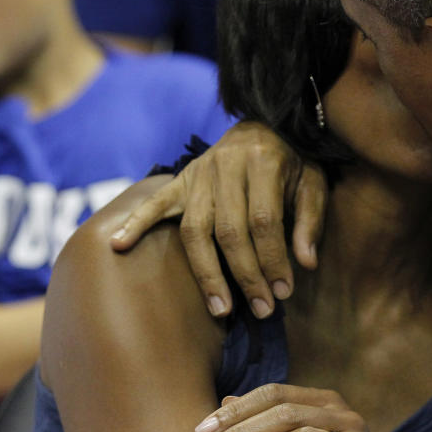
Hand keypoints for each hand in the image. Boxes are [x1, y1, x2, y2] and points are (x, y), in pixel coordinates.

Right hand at [109, 122, 327, 318]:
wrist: (267, 123)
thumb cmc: (293, 160)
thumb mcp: (314, 181)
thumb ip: (310, 220)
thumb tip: (306, 263)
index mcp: (263, 161)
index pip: (263, 220)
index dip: (273, 259)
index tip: (283, 292)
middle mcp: (226, 166)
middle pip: (230, 230)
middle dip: (246, 275)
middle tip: (262, 309)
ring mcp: (199, 172)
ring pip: (196, 229)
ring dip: (207, 273)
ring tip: (220, 309)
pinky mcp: (181, 179)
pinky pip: (155, 202)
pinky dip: (135, 222)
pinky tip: (118, 245)